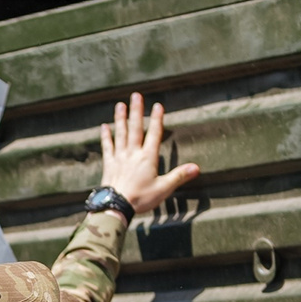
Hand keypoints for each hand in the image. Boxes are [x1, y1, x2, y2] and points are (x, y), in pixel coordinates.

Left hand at [99, 93, 202, 214]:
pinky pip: (107, 147)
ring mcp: (119, 157)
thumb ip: (179, 176)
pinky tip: (104, 126)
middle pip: (135, 128)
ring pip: (120, 134)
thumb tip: (196, 168)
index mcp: (148, 158)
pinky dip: (106, 136)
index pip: (154, 134)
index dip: (156, 119)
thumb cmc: (140, 199)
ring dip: (120, 118)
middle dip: (136, 111)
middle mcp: (133, 154)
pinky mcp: (109, 164)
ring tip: (120, 104)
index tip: (158, 105)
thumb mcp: (163, 188)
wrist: (115, 206)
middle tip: (136, 95)